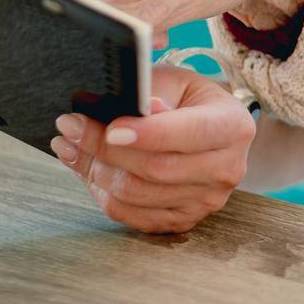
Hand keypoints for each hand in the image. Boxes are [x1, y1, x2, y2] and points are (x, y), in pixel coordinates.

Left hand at [51, 63, 256, 233]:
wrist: (207, 132)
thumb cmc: (186, 101)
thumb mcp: (176, 82)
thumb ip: (153, 93)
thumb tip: (131, 112)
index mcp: (233, 126)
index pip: (191, 133)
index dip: (149, 133)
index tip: (111, 126)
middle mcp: (227, 168)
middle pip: (158, 168)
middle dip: (105, 149)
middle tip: (70, 127)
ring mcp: (207, 201)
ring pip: (138, 195)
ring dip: (95, 170)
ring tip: (70, 145)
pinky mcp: (184, 221)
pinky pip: (132, 216)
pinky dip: (102, 193)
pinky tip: (88, 169)